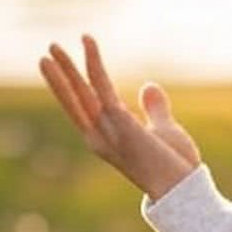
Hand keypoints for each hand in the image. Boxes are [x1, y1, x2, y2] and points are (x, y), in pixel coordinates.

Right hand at [40, 34, 201, 200]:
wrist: (182, 188)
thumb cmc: (176, 166)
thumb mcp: (165, 131)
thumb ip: (154, 109)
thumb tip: (148, 85)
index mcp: (108, 138)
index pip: (85, 109)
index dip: (73, 88)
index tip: (65, 70)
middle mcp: (100, 135)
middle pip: (74, 100)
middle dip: (60, 77)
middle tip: (48, 52)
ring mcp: (107, 129)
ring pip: (81, 92)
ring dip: (66, 68)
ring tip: (51, 47)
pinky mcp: (119, 120)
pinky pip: (101, 85)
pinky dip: (93, 63)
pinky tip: (88, 42)